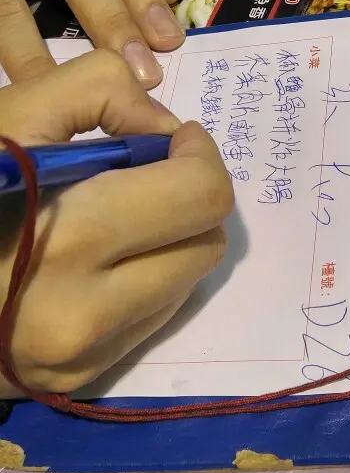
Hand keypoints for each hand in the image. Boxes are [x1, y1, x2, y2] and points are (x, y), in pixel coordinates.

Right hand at [0, 51, 233, 396]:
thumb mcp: (10, 116)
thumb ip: (97, 90)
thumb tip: (163, 128)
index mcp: (71, 239)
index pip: (200, 196)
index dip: (198, 155)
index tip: (174, 138)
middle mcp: (85, 314)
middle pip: (206, 244)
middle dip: (190, 198)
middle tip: (150, 173)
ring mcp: (82, 358)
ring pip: (185, 286)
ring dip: (169, 241)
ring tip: (114, 217)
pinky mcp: (78, 382)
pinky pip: (150, 322)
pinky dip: (141, 282)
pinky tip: (94, 261)